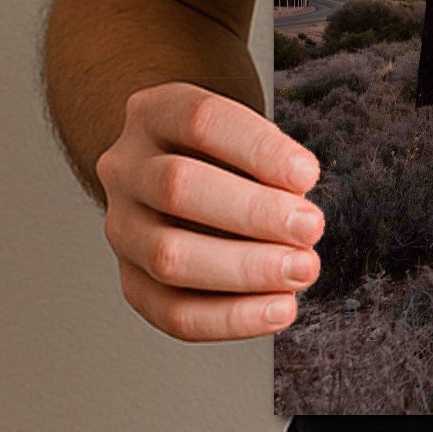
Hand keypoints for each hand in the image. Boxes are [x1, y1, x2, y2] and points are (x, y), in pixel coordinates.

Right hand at [96, 81, 325, 342]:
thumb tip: (298, 204)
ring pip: (168, 256)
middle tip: (311, 228)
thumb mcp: (241, 130)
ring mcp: (121, 226)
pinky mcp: (131, 279)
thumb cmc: (223, 149)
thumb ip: (267, 159)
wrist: (173, 168)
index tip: (308, 174)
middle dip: (254, 214)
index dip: (259, 149)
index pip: (201, 121)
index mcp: (154, 112)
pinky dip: (231, 318)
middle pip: (178, 187)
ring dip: (246, 269)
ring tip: (302, 270)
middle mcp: (126, 168)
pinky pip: (171, 312)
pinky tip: (279, 309)